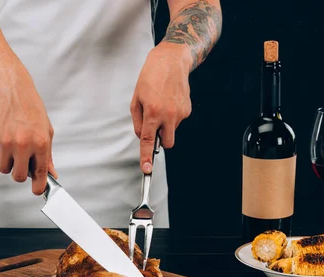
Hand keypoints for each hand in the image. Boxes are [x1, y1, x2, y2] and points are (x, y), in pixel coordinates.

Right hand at [0, 63, 56, 194]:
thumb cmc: (31, 108)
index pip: (40, 174)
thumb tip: (51, 174)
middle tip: (20, 163)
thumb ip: (48, 155)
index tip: (37, 191)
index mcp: (41, 143)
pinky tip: (2, 136)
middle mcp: (24, 144)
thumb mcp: (46, 130)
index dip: (38, 187)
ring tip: (12, 145)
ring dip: (7, 162)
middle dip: (19, 174)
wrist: (10, 88)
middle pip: (17, 177)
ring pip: (3, 168)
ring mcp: (6, 141)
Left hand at [130, 43, 191, 172]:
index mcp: (152, 112)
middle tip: (154, 125)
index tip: (147, 169)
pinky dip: (172, 116)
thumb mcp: (136, 99)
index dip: (146, 157)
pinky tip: (169, 101)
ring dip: (165, 125)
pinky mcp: (187, 109)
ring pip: (172, 131)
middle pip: (166, 143)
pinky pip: (178, 121)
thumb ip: (138, 121)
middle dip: (160, 140)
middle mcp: (168, 115)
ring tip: (161, 105)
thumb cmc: (150, 77)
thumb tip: (142, 137)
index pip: (148, 141)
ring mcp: (180, 113)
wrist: (171, 61)